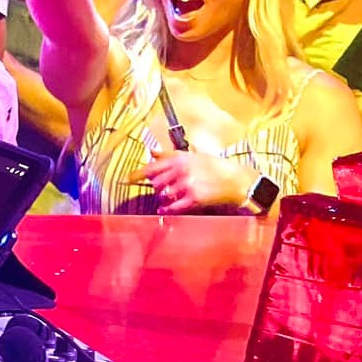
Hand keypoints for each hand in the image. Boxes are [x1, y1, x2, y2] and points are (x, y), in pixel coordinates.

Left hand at [139, 148, 257, 214]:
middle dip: (157, 187)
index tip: (126, 179)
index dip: (136, 175)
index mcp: (179, 158)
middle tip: (163, 189)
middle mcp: (181, 170)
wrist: (235, 180)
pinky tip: (165, 210)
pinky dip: (167, 209)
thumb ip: (169, 155)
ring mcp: (187, 184)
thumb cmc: (215, 166)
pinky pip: (174, 206)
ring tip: (170, 197)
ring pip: (164, 194)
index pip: (151, 166)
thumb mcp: (192, 155)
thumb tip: (151, 151)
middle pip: (156, 183)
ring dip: (163, 198)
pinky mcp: (193, 198)